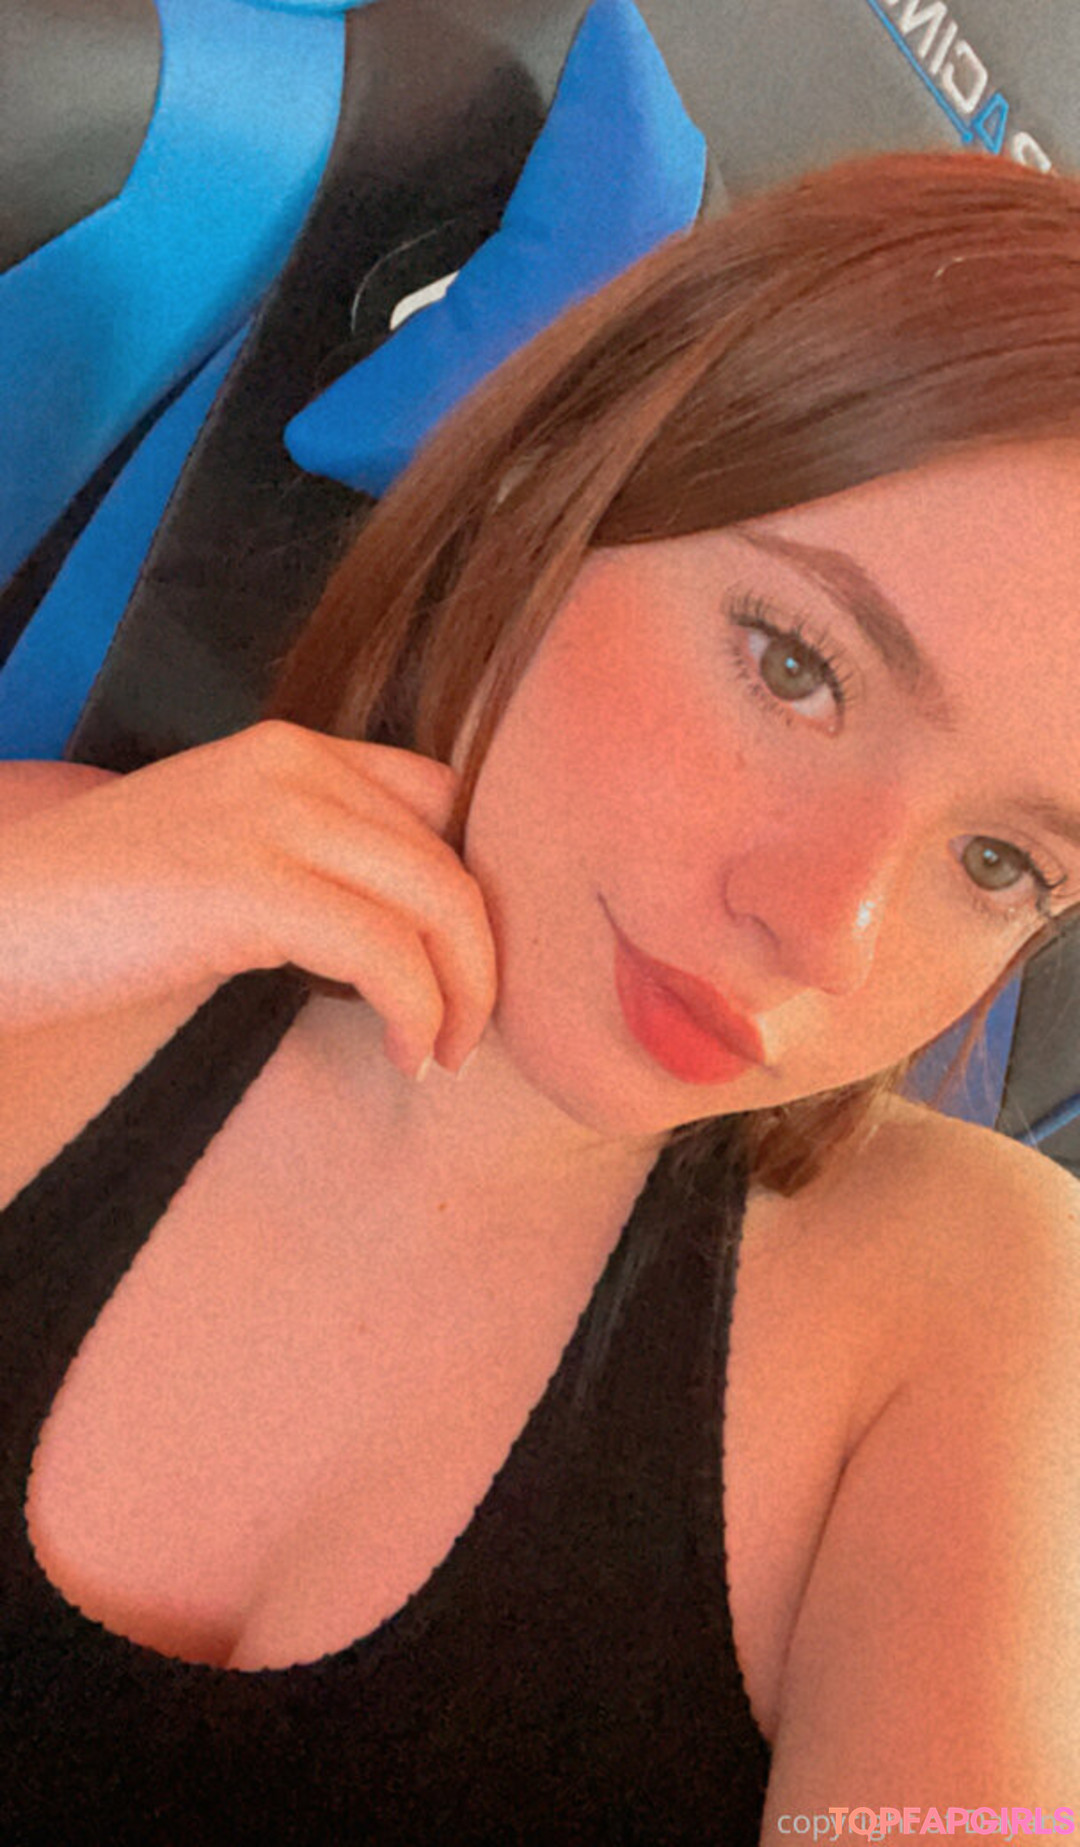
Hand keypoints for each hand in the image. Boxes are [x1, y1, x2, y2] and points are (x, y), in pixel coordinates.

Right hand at [0, 721, 497, 1075]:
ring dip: (464, 991)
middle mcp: (293, 765)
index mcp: (290, 750)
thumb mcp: (222, 851)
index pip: (441, 797)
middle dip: (483, 952)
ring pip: (439, 900)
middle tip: (469, 1029)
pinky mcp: (249, 889)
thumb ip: (310, 858)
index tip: (464, 959)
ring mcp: (272, 819)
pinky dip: (415, 1012)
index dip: (474, 880)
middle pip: (453, 854)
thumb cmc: (97, 911)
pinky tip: (402, 1056)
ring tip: (441, 1052)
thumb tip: (405, 927)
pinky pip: (387, 954)